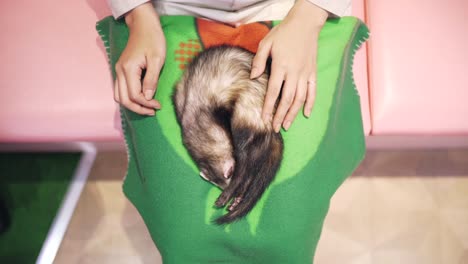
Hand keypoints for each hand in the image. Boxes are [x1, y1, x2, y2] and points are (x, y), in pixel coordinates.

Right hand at [114, 2, 165, 115]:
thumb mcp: (157, 59)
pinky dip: (128, 98)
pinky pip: (120, 90)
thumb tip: (148, 97)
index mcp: (128, 69)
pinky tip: (141, 99)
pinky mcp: (120, 71)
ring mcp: (118, 71)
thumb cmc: (152, 39)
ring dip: (132, 105)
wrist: (143, 25)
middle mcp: (119, 71)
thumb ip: (151, 79)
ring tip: (147, 107)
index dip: (147, 104)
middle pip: (124, 100)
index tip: (159, 105)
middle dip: (138, 108)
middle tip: (153, 111)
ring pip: (119, 97)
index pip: (134, 95)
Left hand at [250, 0, 327, 131]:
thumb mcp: (266, 43)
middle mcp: (294, 72)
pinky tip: (306, 114)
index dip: (268, 107)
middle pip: (287, 99)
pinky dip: (310, 103)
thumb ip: (258, 60)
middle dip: (280, 115)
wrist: (305, 23)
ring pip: (300, 98)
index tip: (264, 119)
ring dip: (293, 113)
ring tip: (286, 125)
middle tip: (274, 128)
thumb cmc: (283, 33)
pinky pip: (313, 91)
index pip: (273, 91)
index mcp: (281, 66)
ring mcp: (305, 73)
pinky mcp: (313, 72)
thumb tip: (253, 77)